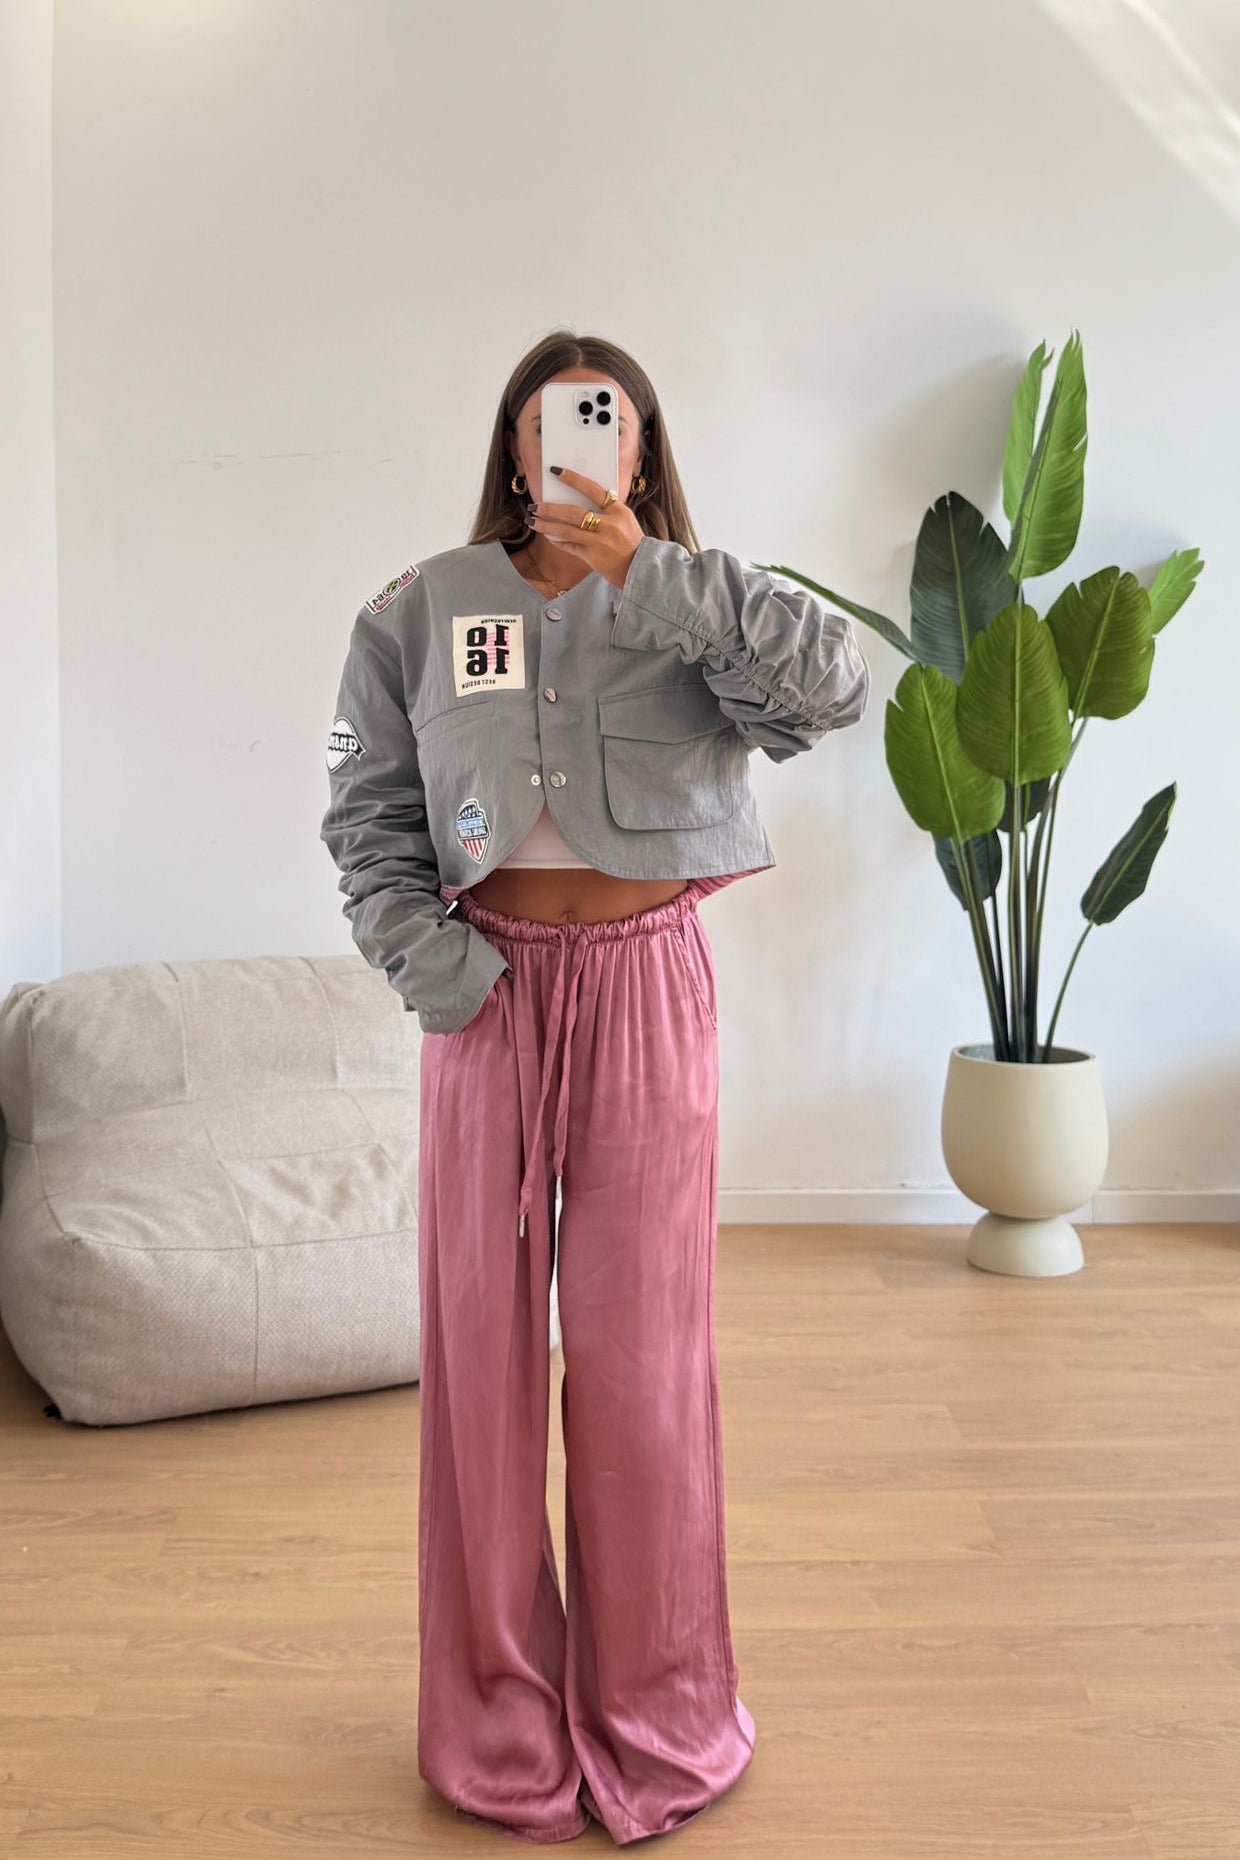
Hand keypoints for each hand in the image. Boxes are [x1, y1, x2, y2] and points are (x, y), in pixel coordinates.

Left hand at [526, 468, 644, 590]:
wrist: (641, 568)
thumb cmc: (630, 542)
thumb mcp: (625, 521)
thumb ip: (606, 510)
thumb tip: (577, 500)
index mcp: (619, 511)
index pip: (592, 489)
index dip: (573, 479)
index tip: (556, 472)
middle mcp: (609, 525)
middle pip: (574, 512)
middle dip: (551, 508)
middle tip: (535, 505)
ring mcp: (600, 542)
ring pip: (567, 530)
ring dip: (547, 525)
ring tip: (532, 521)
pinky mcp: (593, 557)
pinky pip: (570, 546)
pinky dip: (558, 541)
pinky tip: (549, 537)